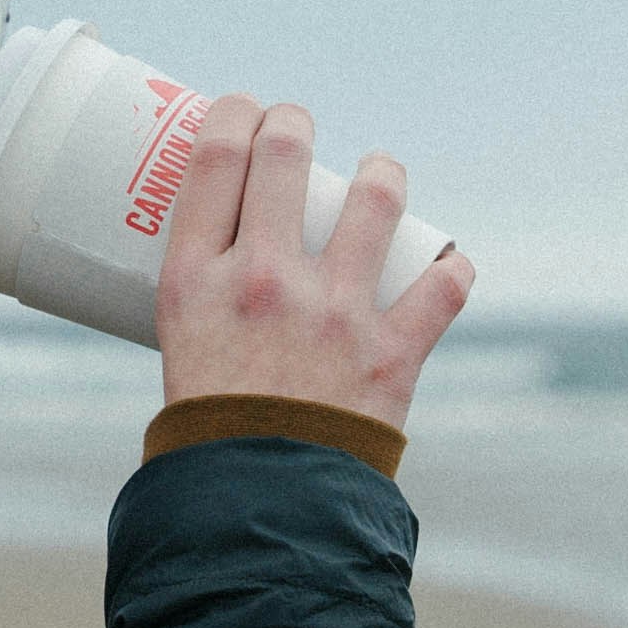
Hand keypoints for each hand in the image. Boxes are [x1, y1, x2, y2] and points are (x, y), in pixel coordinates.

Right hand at [155, 98, 473, 434]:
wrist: (260, 517)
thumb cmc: (208, 443)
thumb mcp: (176, 356)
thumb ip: (206, 303)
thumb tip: (227, 265)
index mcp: (195, 282)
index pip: (215, 158)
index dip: (233, 114)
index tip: (243, 110)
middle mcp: (263, 281)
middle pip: (284, 155)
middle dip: (295, 122)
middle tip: (297, 128)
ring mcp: (333, 313)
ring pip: (374, 198)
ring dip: (382, 174)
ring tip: (379, 175)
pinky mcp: (391, 352)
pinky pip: (444, 284)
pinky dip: (450, 270)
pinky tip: (444, 265)